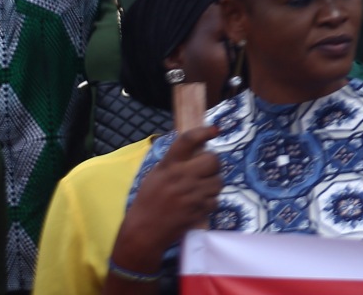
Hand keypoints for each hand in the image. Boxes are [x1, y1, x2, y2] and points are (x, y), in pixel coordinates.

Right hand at [112, 126, 220, 271]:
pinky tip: (198, 204)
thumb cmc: (149, 201)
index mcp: (169, 165)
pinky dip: (210, 202)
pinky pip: (216, 200)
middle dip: (213, 164)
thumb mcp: (156, 175)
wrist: (143, 232)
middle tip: (206, 170)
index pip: (188, 141)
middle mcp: (181, 176)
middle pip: (213, 160)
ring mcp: (191, 194)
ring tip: (200, 189)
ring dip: (213, 184)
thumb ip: (175, 162)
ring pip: (218, 181)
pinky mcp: (198, 210)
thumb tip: (199, 149)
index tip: (214, 130)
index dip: (204, 132)